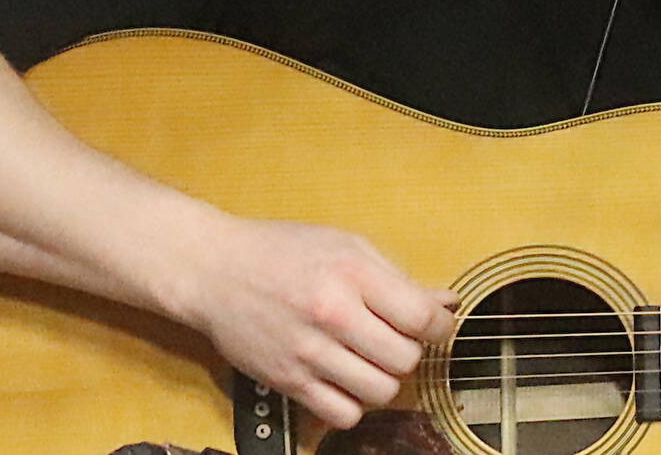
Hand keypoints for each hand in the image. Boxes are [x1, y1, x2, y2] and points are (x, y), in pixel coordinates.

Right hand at [169, 216, 458, 429]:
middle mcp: (332, 314)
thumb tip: (445, 304)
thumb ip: (398, 278)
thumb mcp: (347, 246)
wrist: (214, 270)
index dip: (439, 327)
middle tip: (395, 339)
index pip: (421, 318)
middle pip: (405, 359)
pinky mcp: (287, 380)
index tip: (434, 325)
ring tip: (371, 360)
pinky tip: (346, 380)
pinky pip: (342, 415)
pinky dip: (353, 404)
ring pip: (380, 392)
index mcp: (352, 273)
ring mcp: (308, 351)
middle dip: (410, 351)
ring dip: (385, 380)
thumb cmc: (283, 252)